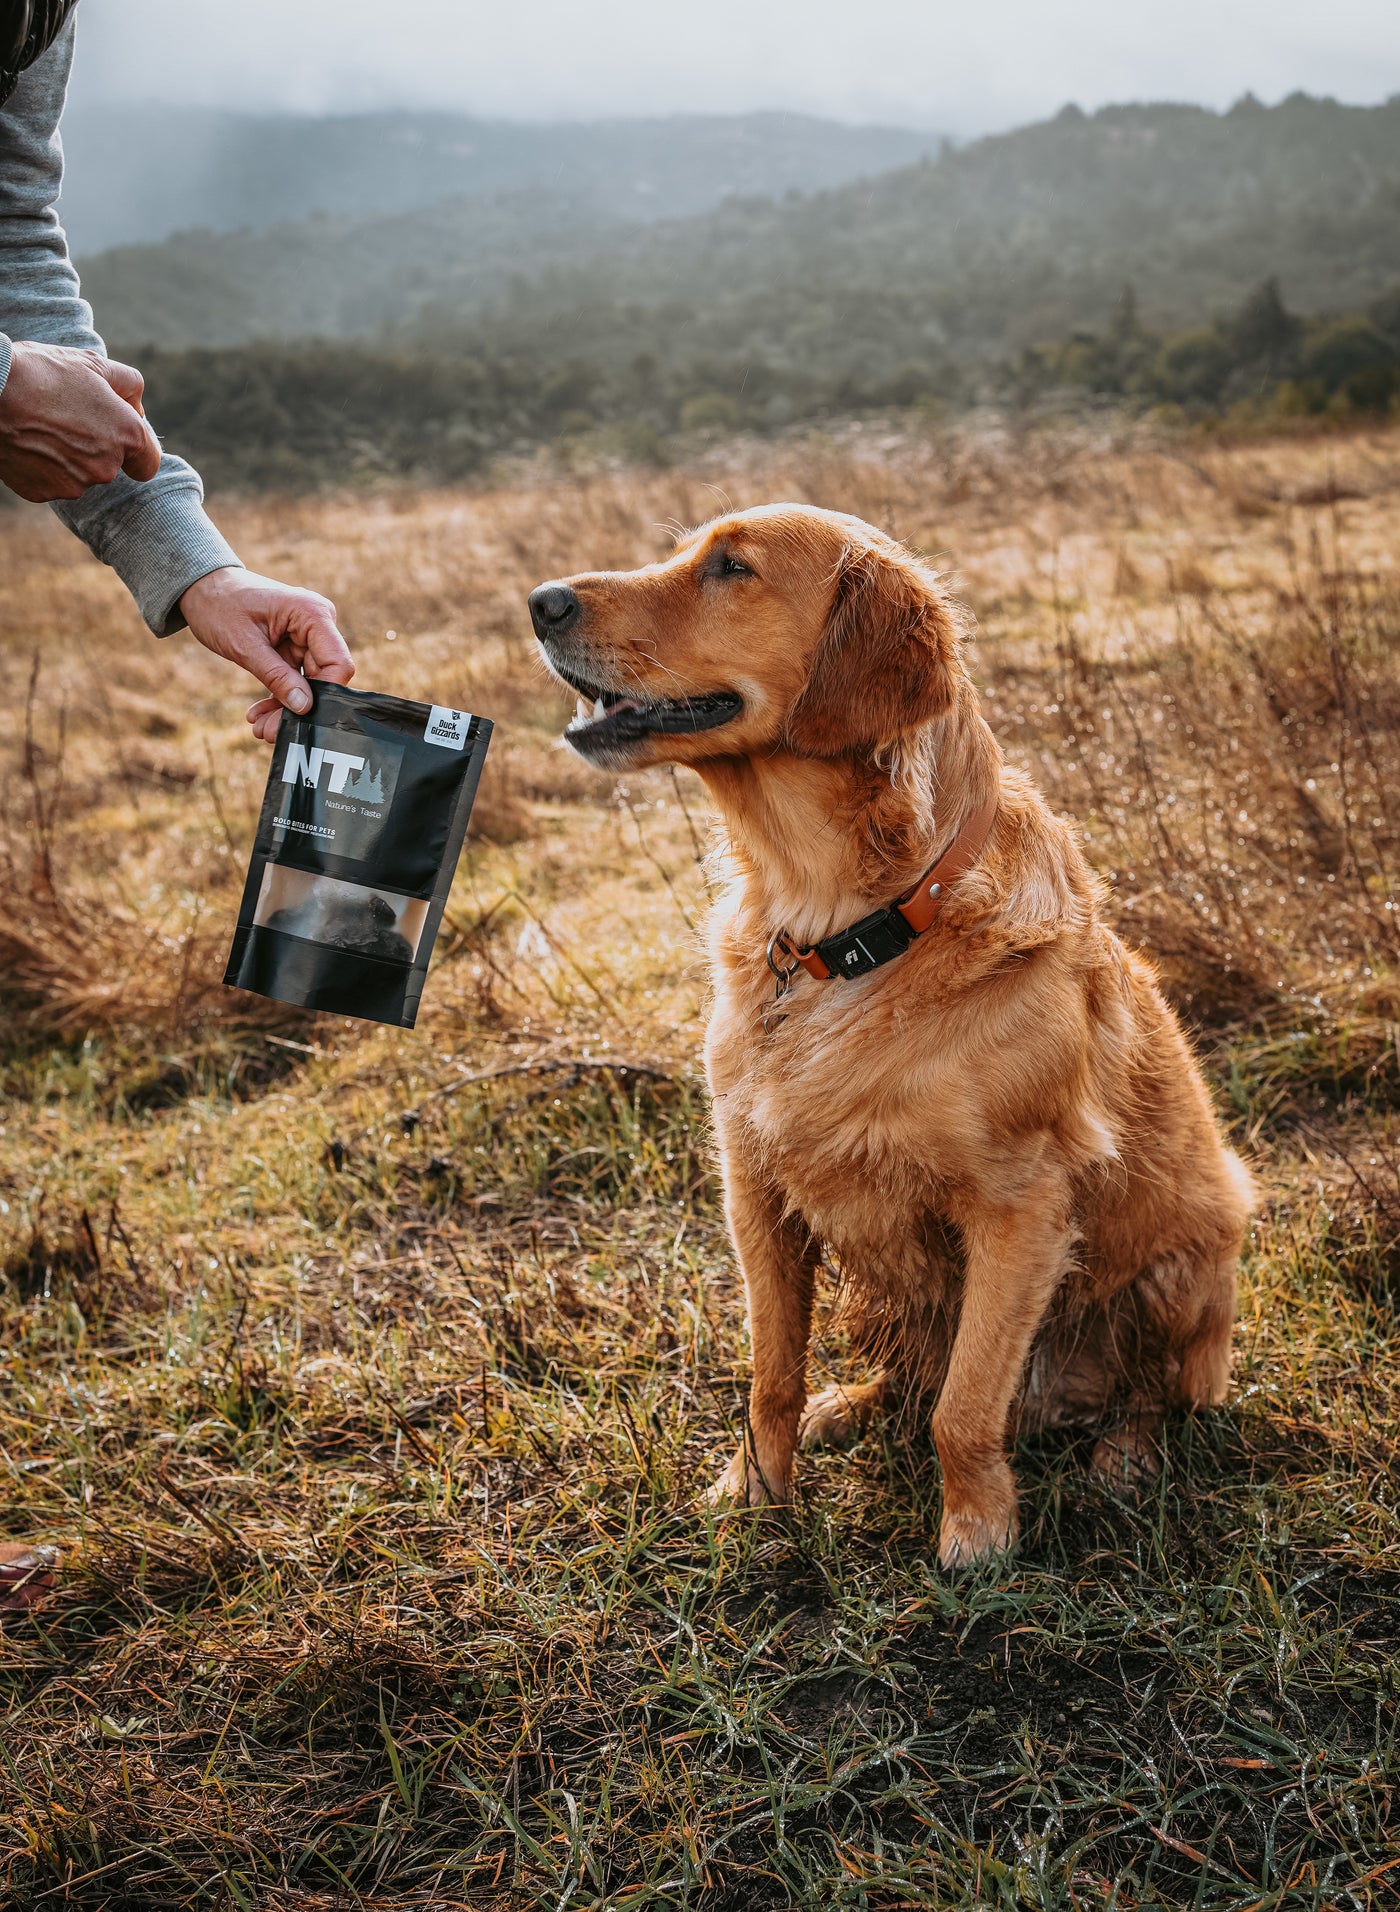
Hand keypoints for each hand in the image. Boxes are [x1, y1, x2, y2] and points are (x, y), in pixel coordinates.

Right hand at [0, 341, 160, 500]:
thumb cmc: (43, 373)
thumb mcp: (93, 364)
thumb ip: (128, 385)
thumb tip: (137, 407)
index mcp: (126, 436)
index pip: (147, 463)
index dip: (136, 450)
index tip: (118, 436)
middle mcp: (106, 468)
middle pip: (109, 466)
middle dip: (96, 445)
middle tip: (67, 416)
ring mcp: (74, 485)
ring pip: (79, 474)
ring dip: (68, 456)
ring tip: (42, 424)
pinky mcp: (44, 493)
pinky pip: (50, 481)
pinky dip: (43, 465)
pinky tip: (28, 440)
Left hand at [180, 568, 354, 740]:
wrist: (201, 586)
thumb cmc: (219, 604)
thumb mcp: (244, 644)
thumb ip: (276, 676)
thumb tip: (304, 707)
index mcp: (313, 614)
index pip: (337, 664)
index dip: (323, 695)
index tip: (298, 719)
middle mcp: (317, 624)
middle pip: (323, 678)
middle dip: (298, 708)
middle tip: (269, 732)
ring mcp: (307, 637)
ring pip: (308, 684)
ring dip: (285, 708)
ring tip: (260, 727)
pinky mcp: (294, 647)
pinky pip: (294, 679)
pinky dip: (279, 697)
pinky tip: (260, 714)